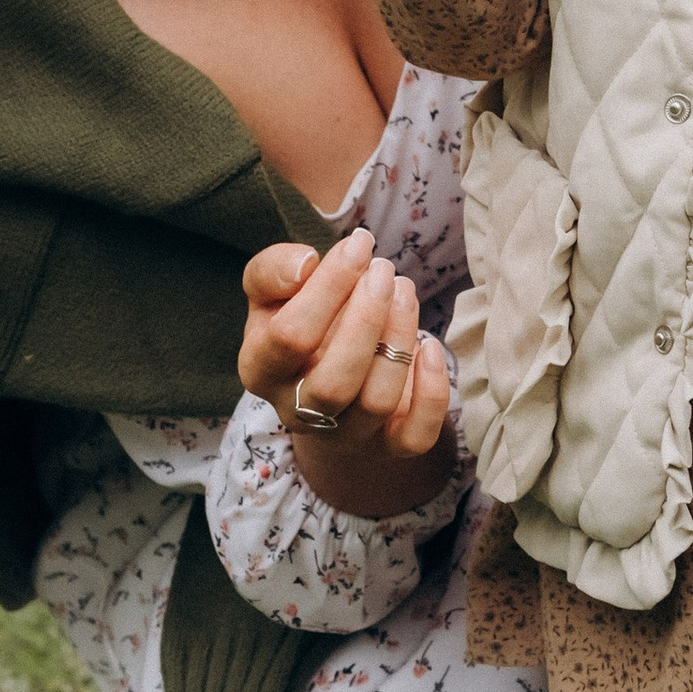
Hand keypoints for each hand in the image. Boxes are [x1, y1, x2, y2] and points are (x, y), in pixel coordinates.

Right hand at [240, 226, 453, 468]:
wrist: (324, 373)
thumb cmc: (301, 320)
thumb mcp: (272, 292)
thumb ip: (273, 271)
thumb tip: (304, 264)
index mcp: (261, 371)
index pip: (289, 337)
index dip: (328, 287)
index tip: (359, 245)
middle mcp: (299, 411)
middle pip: (333, 382)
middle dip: (367, 319)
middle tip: (386, 270)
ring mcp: (346, 434)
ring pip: (375, 401)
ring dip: (398, 339)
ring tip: (405, 290)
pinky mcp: (390, 446)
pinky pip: (416, 437)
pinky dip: (431, 392)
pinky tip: (430, 346)